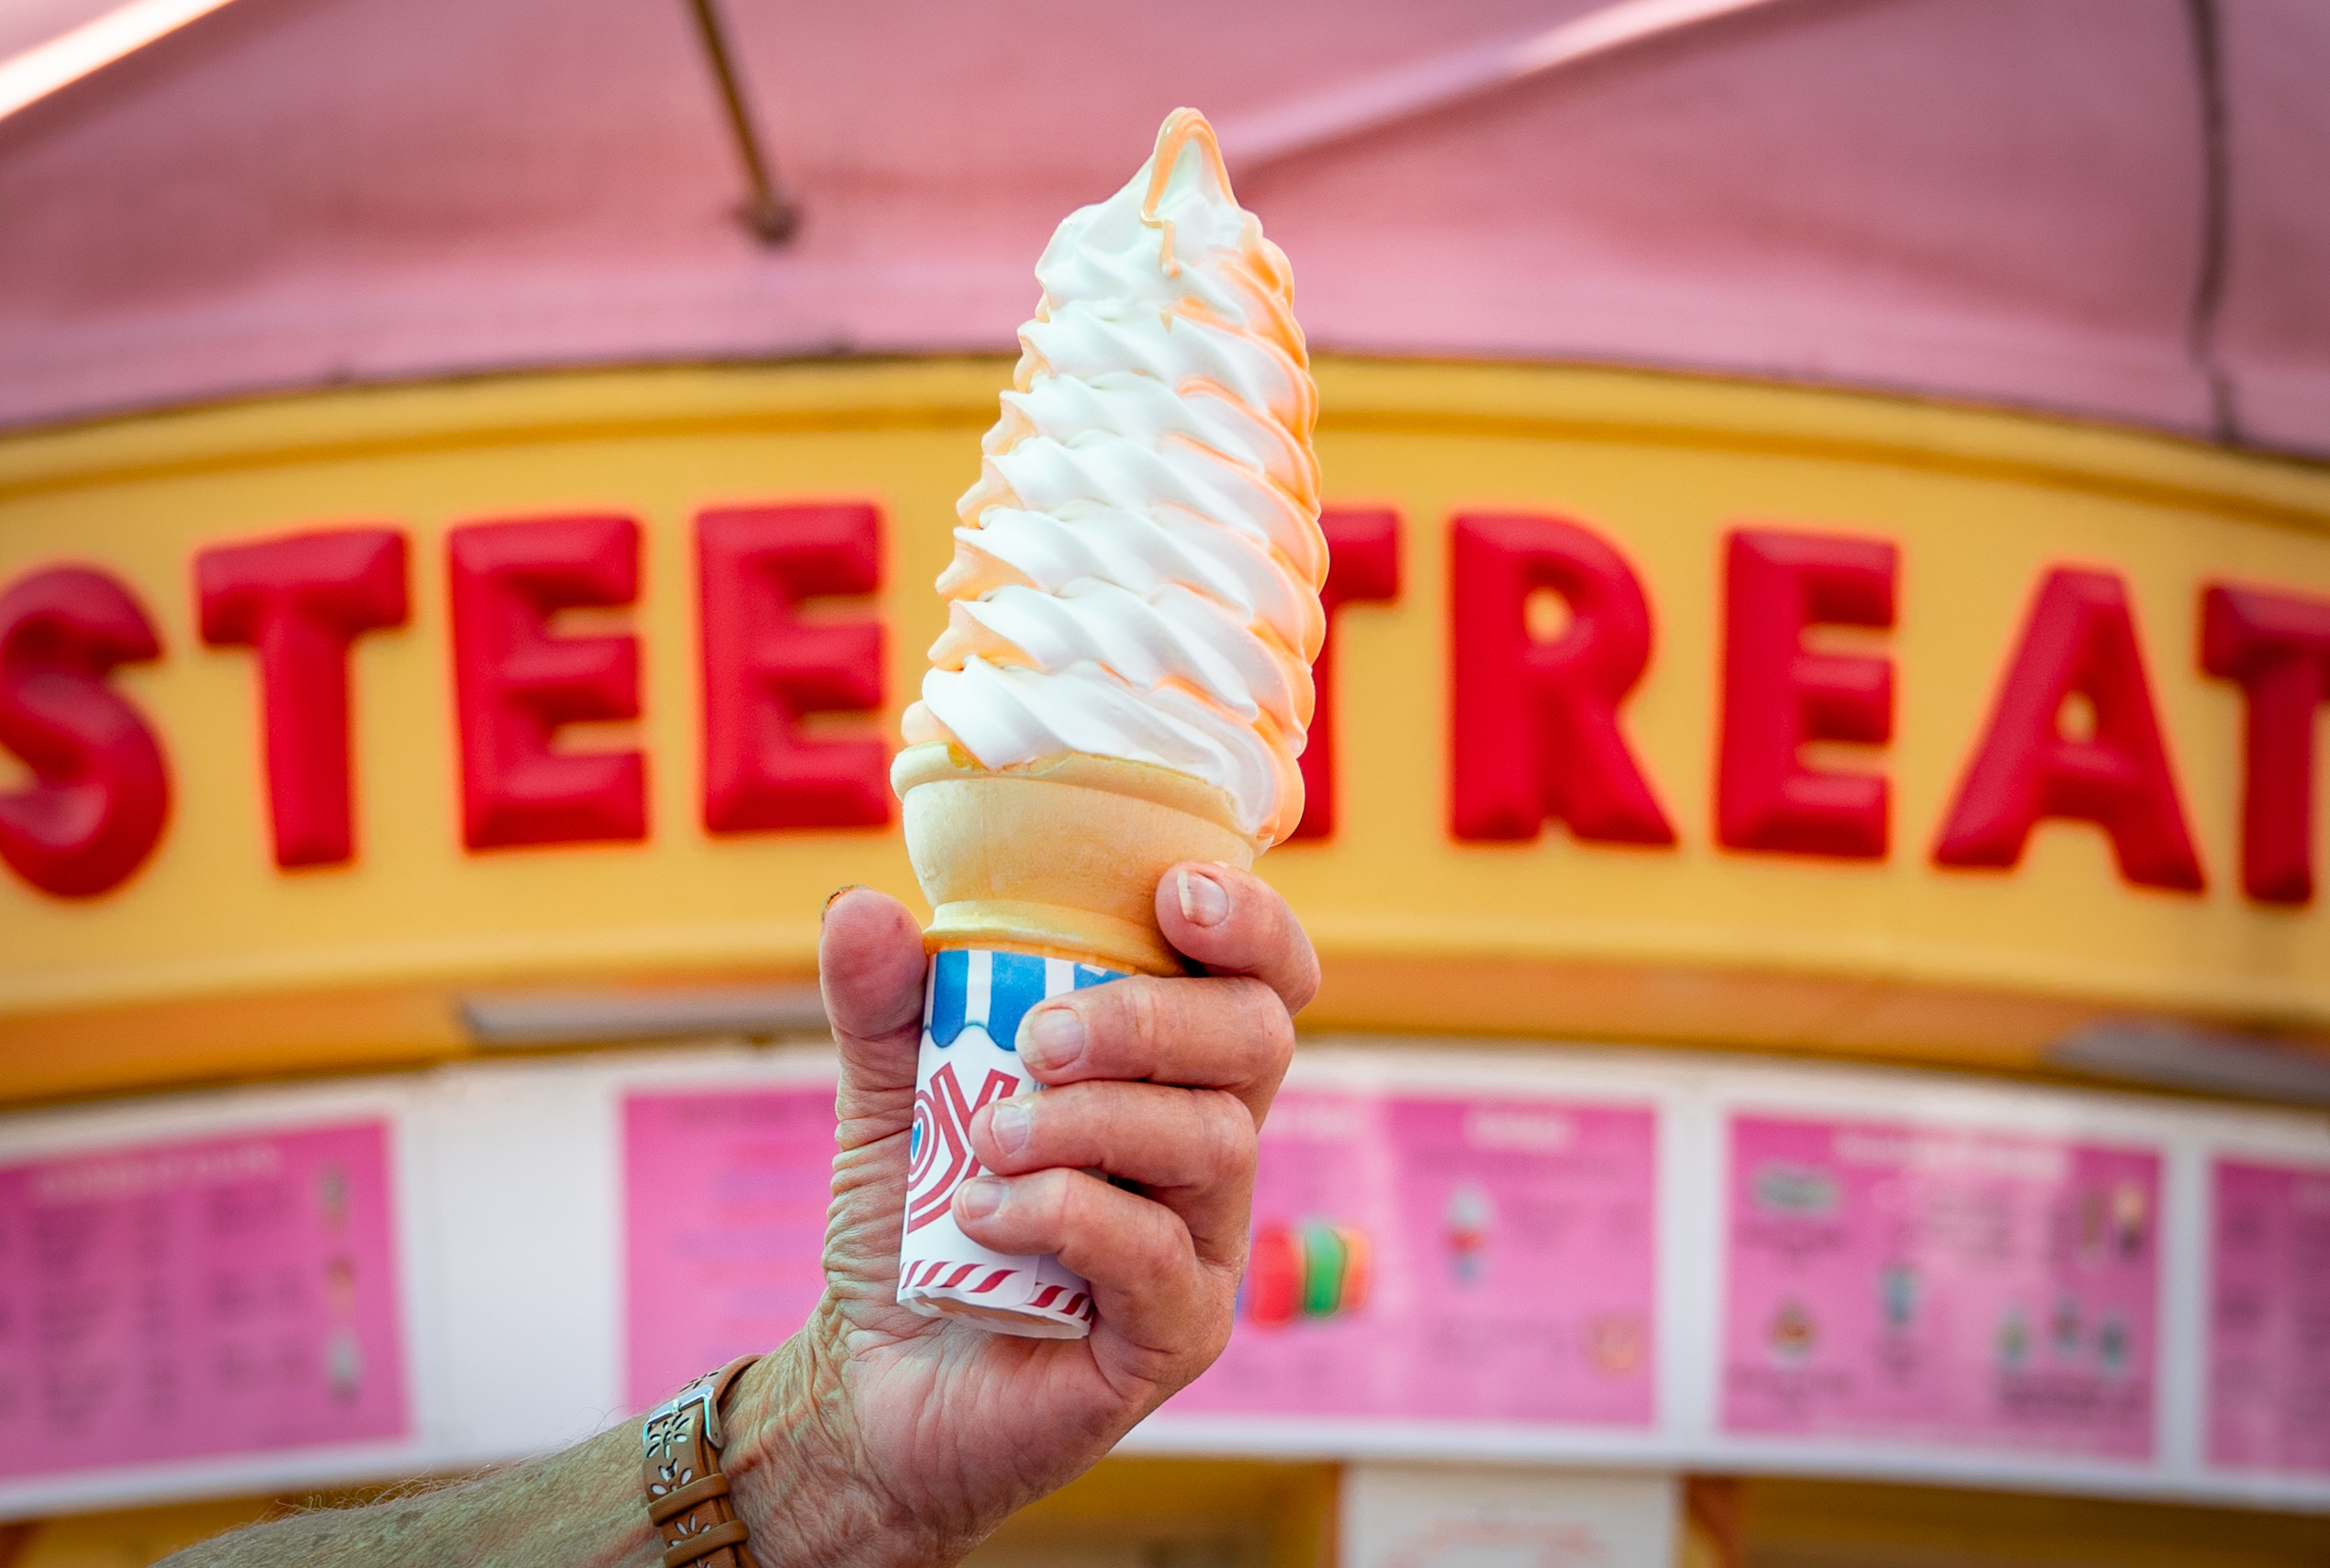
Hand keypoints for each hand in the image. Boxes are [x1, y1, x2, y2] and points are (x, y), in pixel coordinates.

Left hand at [724, 864, 1316, 1567]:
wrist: (871, 1379)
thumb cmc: (914, 1221)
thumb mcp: (887, 1092)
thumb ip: (883, 1002)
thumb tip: (864, 908)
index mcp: (1167, 1067)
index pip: (1260, 978)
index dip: (1253, 925)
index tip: (1173, 896)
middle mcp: (1208, 1144)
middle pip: (1257, 1040)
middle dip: (1151, 1018)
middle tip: (1040, 1039)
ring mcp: (1205, 1242)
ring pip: (1213, 1140)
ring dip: (1091, 1120)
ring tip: (988, 1140)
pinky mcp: (1177, 1332)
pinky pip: (1157, 1252)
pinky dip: (1065, 1214)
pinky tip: (984, 1217)